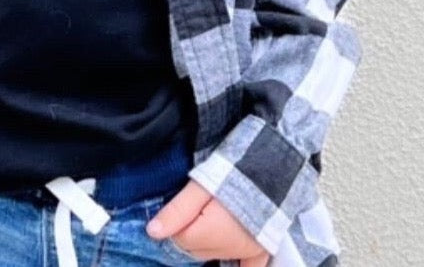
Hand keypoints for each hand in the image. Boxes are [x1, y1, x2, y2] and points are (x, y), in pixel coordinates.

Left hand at [146, 179, 270, 265]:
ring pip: (215, 255)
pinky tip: (233, 256)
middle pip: (196, 249)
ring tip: (216, 215)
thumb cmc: (232, 171)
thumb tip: (152, 232)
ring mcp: (247, 251)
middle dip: (192, 232)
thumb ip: (177, 210)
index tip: (186, 205)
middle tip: (200, 206)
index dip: (179, 221)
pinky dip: (240, 263)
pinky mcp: (262, 249)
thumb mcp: (199, 185)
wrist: (271, 166)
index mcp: (212, 234)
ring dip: (210, 242)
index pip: (181, 239)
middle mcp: (229, 248)